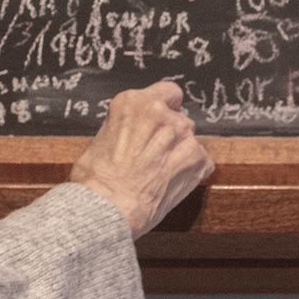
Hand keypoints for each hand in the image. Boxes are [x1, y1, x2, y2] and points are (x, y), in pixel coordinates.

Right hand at [69, 81, 214, 234]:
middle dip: (169, 136)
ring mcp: (182, 135)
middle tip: (153, 157)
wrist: (108, 206)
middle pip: (178, 118)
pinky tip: (171, 182)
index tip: (159, 122)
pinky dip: (191, 171)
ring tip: (160, 173)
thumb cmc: (96, 179)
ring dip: (180, 153)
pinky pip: (202, 160)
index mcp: (134, 103)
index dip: (165, 108)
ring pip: (190, 139)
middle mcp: (161, 113)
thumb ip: (126, 128)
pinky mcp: (197, 159)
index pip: (168, 92)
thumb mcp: (101, 138)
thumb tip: (133, 135)